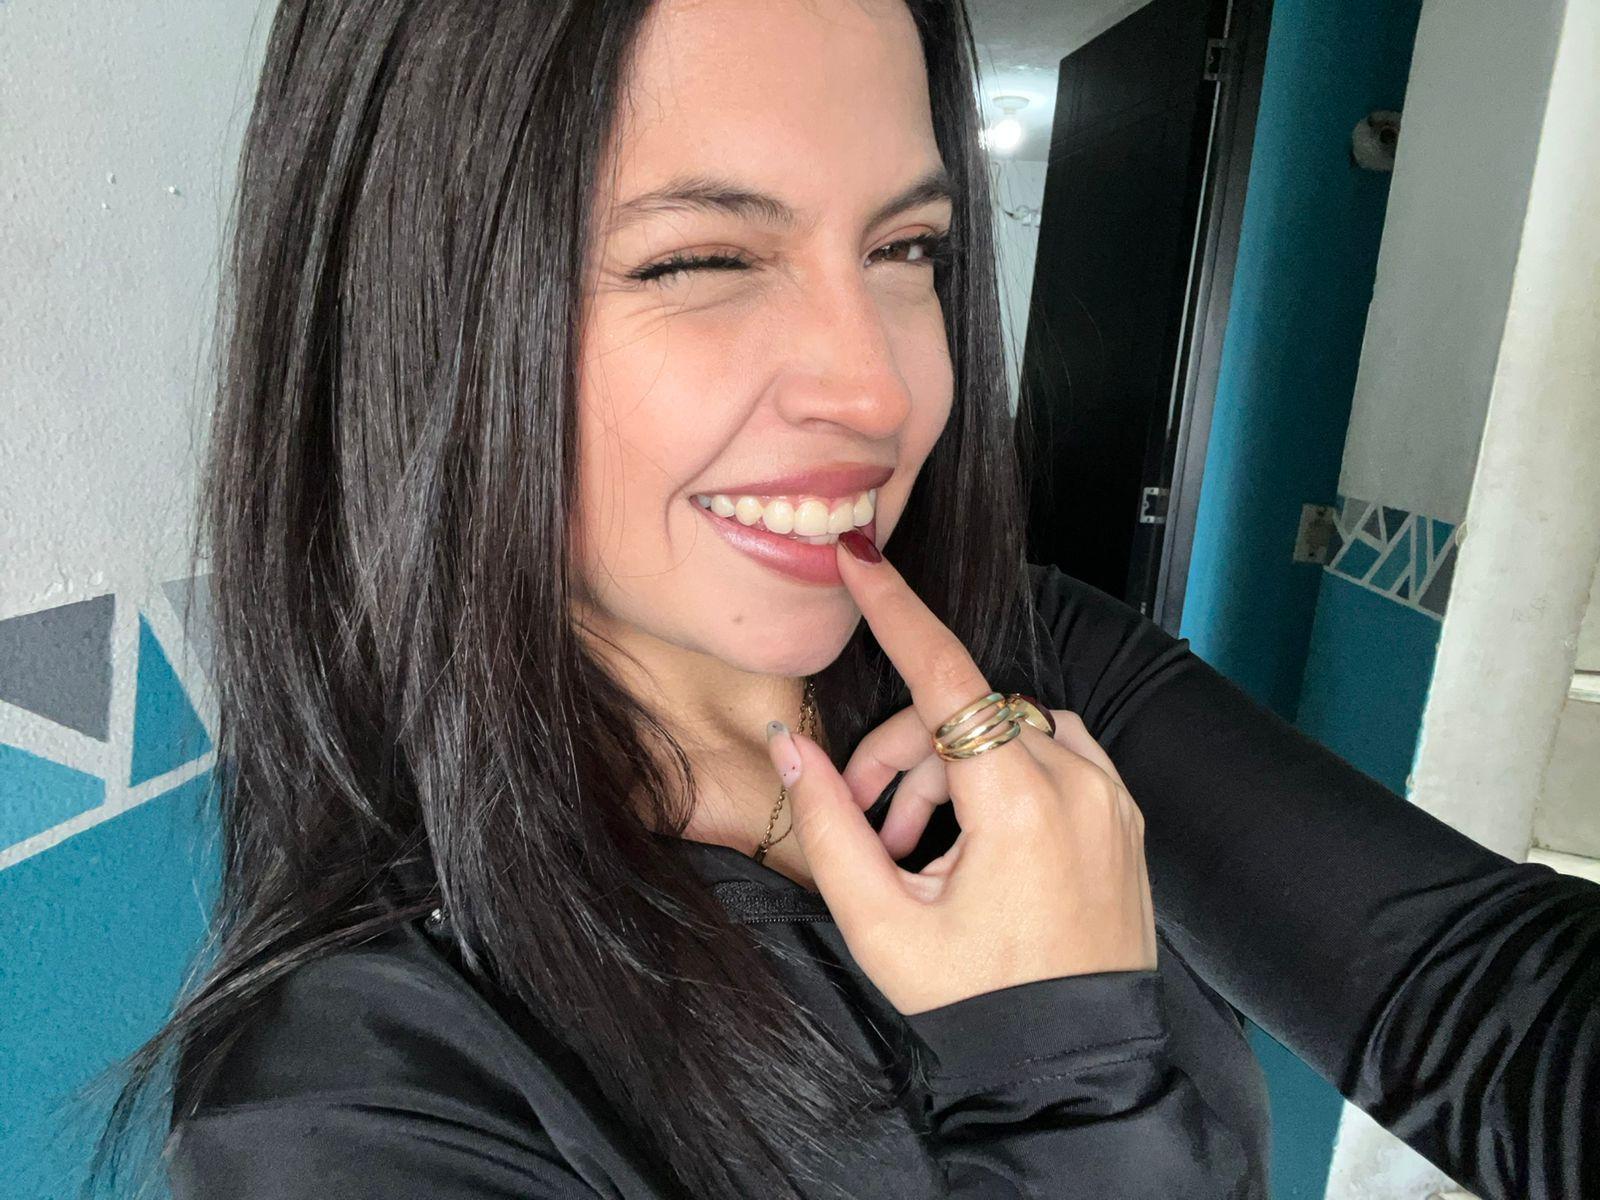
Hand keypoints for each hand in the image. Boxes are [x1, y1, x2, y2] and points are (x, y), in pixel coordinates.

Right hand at [764, 532, 1155, 1016]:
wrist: (1073, 1068)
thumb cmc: (979, 1002)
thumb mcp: (882, 926)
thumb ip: (828, 826)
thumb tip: (789, 748)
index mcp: (1021, 803)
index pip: (946, 674)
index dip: (895, 609)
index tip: (858, 557)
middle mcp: (1078, 783)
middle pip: (966, 713)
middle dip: (901, 753)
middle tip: (864, 821)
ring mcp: (1110, 798)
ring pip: (1008, 731)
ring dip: (950, 767)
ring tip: (917, 845)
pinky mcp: (1123, 816)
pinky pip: (1052, 757)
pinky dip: (1002, 776)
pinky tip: (972, 839)